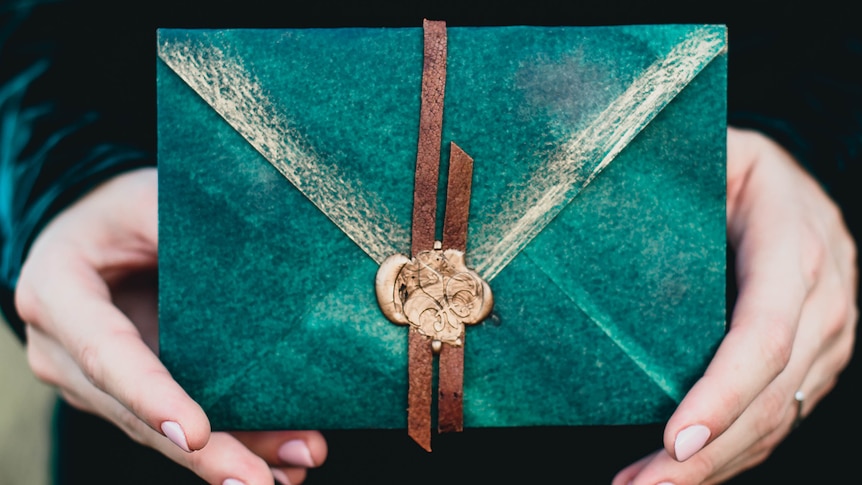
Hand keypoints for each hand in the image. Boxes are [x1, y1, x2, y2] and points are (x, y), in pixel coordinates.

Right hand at [15, 168, 326, 484]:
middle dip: (203, 451)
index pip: (105, 352)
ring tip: (287, 474)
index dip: (149, 395)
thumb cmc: (122, 209)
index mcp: (58, 293)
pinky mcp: (129, 393)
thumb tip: (265, 249)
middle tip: (259, 479)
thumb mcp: (146, 198)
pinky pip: (173, 426)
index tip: (192, 433)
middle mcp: (65, 350)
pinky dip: (224, 445)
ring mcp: (95, 381)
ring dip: (225, 456)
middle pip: (134, 413)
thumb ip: (179, 224)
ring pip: (158, 431)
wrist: (99, 231)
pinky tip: (272, 467)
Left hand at [613, 127, 857, 483]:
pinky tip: (684, 471)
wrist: (786, 179)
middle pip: (773, 395)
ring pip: (779, 418)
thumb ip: (678, 176)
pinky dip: (734, 452)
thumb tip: (584, 188)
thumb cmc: (727, 161)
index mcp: (794, 242)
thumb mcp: (712, 151)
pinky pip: (779, 416)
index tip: (673, 439)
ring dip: (716, 466)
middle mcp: (825, 299)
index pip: (765, 333)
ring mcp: (828, 335)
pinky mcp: (814, 359)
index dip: (723, 393)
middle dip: (707, 455)